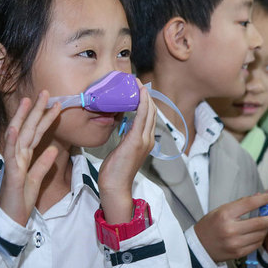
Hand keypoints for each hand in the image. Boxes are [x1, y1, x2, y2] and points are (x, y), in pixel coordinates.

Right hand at [0, 92, 61, 225]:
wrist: (10, 221)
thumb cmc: (20, 201)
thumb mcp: (36, 181)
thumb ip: (43, 165)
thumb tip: (52, 149)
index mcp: (24, 157)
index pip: (36, 133)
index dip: (45, 118)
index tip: (56, 104)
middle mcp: (17, 156)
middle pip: (27, 129)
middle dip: (36, 110)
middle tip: (45, 92)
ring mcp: (12, 163)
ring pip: (18, 136)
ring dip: (23, 118)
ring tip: (29, 101)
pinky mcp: (10, 174)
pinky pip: (11, 155)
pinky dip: (11, 141)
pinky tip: (14, 129)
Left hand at [98, 83, 156, 223]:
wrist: (115, 186)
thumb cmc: (116, 170)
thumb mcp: (122, 149)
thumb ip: (126, 137)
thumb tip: (123, 124)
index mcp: (146, 141)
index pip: (149, 116)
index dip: (146, 100)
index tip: (138, 88)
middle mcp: (148, 139)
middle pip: (151, 111)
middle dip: (145, 94)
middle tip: (137, 80)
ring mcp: (144, 140)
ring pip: (148, 112)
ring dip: (144, 95)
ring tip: (137, 82)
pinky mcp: (136, 141)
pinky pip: (141, 118)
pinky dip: (142, 104)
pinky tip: (140, 94)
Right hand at [195, 193, 267, 262]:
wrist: (199, 247)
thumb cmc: (210, 225)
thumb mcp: (221, 210)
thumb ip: (241, 203)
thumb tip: (260, 195)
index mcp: (225, 214)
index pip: (248, 204)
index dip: (262, 199)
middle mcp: (231, 229)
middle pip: (259, 222)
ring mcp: (235, 243)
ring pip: (260, 235)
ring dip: (266, 229)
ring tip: (267, 225)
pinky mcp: (239, 253)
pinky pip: (256, 245)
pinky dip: (260, 238)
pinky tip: (259, 234)